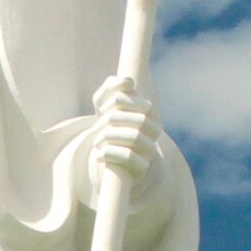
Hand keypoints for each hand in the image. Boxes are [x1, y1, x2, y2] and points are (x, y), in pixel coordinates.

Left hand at [88, 74, 160, 198]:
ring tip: (97, 142)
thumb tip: (127, 81)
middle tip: (96, 129)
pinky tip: (99, 155)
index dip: (119, 101)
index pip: (139, 100)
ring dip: (110, 136)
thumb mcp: (105, 106)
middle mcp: (154, 130)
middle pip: (138, 118)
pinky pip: (129, 157)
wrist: (119, 168)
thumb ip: (111, 87)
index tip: (102, 110)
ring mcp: (150, 150)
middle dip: (111, 121)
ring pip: (134, 136)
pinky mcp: (142, 168)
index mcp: (149, 113)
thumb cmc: (111, 131)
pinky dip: (110, 153)